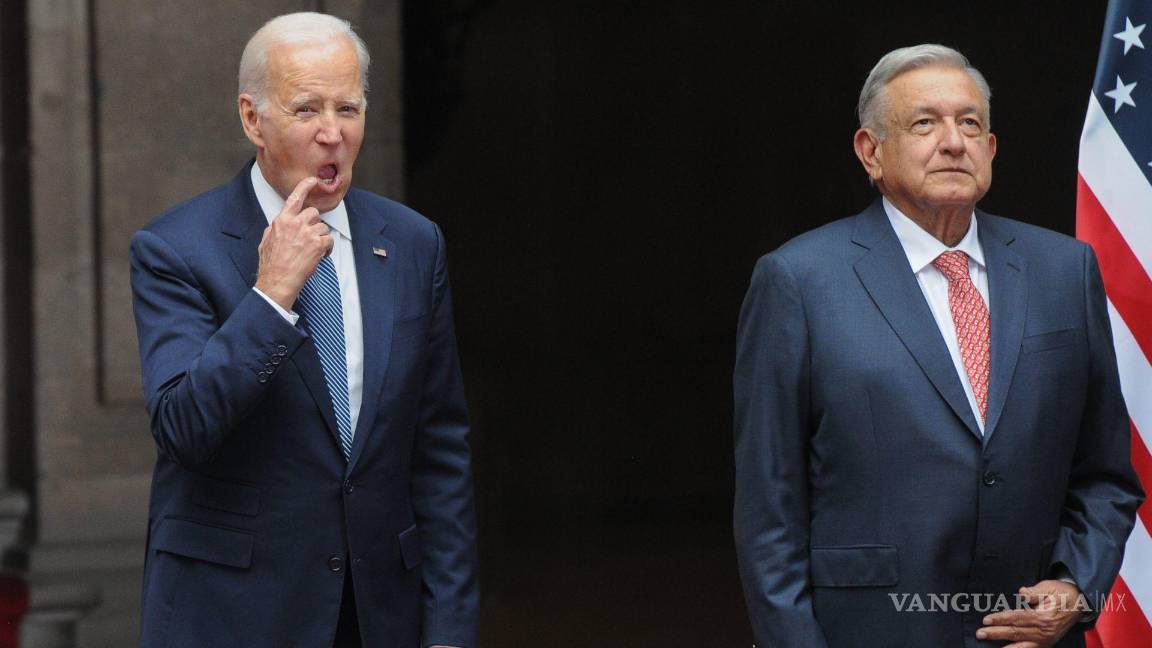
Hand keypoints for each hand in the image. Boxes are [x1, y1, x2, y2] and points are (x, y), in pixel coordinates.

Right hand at [253, 177, 332, 309]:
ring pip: (323, 226)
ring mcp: (307, 233)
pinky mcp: (318, 244)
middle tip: (310, 237)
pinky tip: (320, 255)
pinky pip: (329, 239)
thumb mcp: (266, 240)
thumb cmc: (271, 264)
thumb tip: (281, 225)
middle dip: (314, 224)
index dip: (305, 186)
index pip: (295, 198)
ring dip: (321, 237)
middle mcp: (295, 223)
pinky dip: (327, 248)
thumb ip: (276, 228)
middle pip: (313, 213)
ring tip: (313, 250)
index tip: (312, 180)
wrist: (278, 280)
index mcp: (282, 221)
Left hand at [976, 580, 1083, 646]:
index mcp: (1043, 617)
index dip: (1001, 619)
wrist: (1080, 603)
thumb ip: (1034, 592)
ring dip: (1005, 647)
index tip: (986, 620)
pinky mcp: (1047, 643)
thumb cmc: (1061, 593)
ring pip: (1022, 646)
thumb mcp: (1048, 588)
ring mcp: (1046, 640)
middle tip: (980, 634)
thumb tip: (1022, 594)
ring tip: (988, 646)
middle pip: (1016, 633)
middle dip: (996, 633)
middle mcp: (1044, 631)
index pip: (1017, 618)